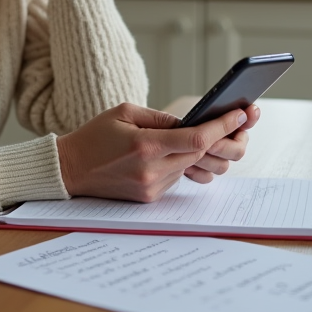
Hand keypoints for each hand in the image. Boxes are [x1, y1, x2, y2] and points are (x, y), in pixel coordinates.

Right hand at [55, 102, 248, 201]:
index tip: (241, 114)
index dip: (223, 126)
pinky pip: (177, 177)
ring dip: (199, 152)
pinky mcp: (150, 198)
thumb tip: (192, 121)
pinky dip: (180, 163)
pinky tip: (170, 152)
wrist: (69, 170)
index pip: (197, 139)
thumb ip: (161, 118)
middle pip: (202, 155)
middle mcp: (152, 170)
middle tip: (236, 124)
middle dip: (222, 139)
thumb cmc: (94, 136)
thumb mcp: (125, 113)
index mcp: (145, 146)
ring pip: (191, 167)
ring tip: (200, 136)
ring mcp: (152, 188)